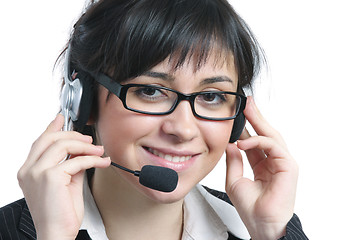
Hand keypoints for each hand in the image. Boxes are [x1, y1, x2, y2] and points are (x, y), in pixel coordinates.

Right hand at [17, 114, 110, 239]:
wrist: (57, 234)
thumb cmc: (60, 214)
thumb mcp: (66, 183)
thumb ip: (71, 165)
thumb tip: (82, 152)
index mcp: (29, 171)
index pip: (40, 142)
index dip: (52, 127)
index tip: (62, 118)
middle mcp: (29, 170)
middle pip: (50, 139)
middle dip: (73, 135)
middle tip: (89, 140)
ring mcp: (37, 173)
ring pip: (63, 145)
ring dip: (85, 146)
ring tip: (99, 151)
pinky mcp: (51, 177)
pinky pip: (76, 161)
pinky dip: (93, 160)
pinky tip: (102, 162)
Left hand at [225, 96, 297, 239]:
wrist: (261, 225)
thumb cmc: (251, 208)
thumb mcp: (235, 180)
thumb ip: (234, 161)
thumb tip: (230, 144)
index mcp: (263, 164)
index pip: (255, 140)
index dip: (247, 126)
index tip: (237, 113)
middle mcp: (274, 161)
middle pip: (265, 133)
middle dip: (255, 117)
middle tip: (246, 102)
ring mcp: (283, 163)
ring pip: (272, 136)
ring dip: (259, 121)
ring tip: (247, 108)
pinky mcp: (289, 166)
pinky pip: (274, 146)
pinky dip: (258, 141)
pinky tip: (243, 141)